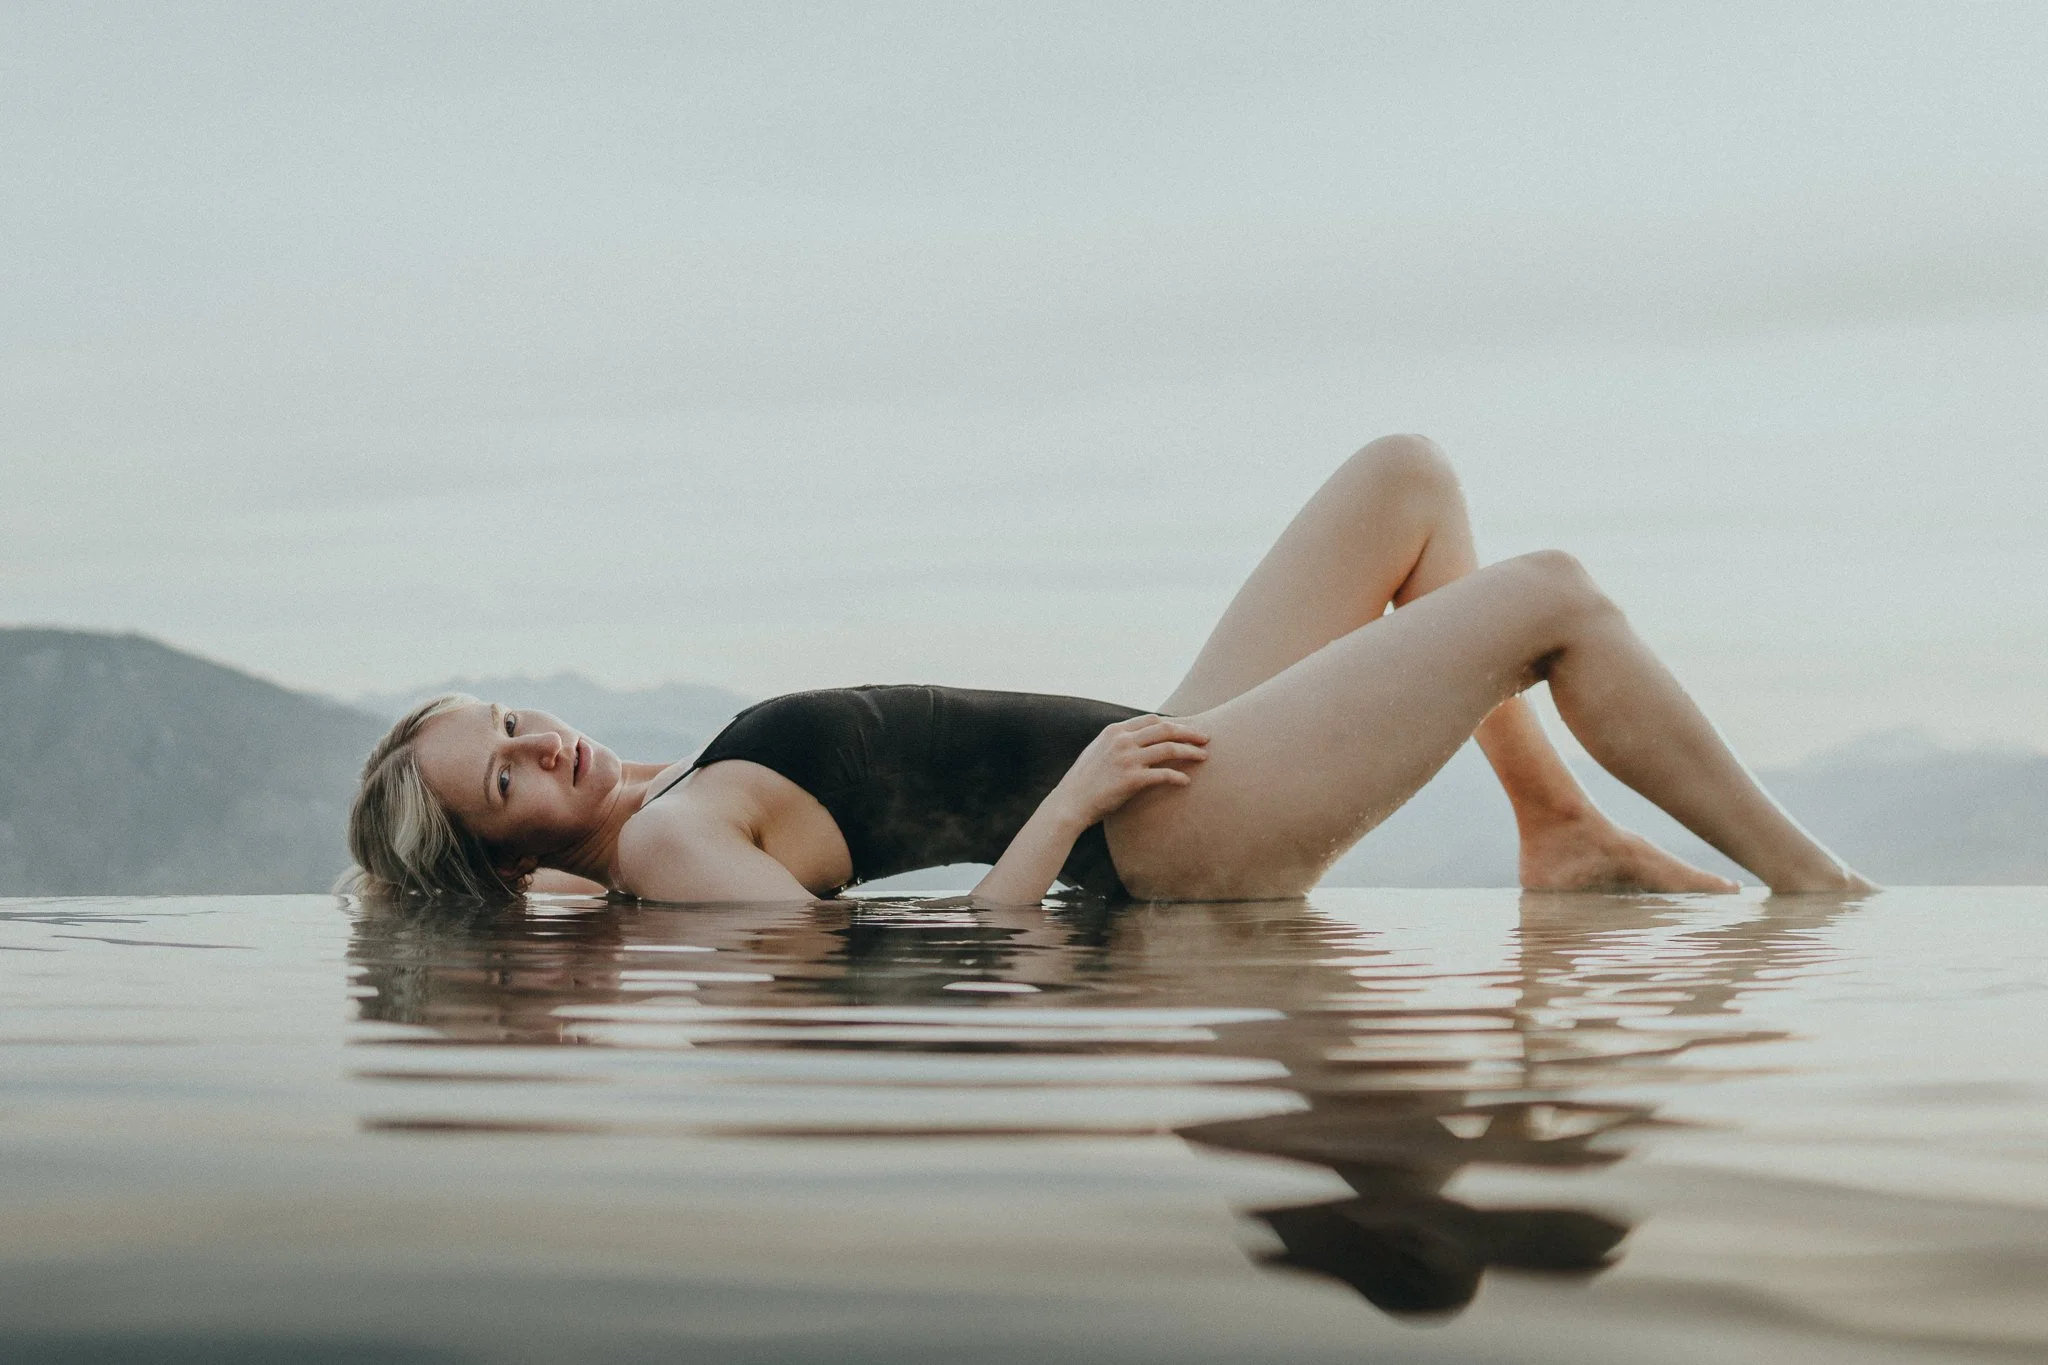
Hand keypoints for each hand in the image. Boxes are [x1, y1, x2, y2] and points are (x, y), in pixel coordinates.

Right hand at [1051, 715, 1209, 827]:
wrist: (1070, 802)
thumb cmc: (1084, 781)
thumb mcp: (1097, 750)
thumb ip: (1117, 741)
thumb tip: (1137, 739)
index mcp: (1115, 731)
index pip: (1152, 720)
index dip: (1173, 724)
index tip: (1186, 730)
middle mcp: (1122, 741)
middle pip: (1166, 729)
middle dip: (1189, 732)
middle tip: (1206, 738)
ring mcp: (1127, 759)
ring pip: (1169, 749)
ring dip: (1191, 752)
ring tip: (1204, 757)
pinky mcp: (1132, 780)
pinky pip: (1163, 775)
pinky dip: (1178, 777)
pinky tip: (1186, 782)